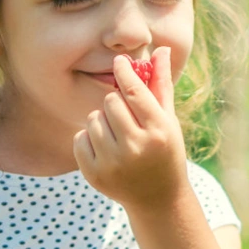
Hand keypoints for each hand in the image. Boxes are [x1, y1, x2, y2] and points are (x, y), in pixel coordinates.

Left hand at [73, 47, 190, 210]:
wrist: (157, 198)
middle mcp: (135, 148)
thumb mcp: (168, 120)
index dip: (125, 72)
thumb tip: (161, 50)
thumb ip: (161, 85)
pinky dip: (88, 139)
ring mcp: (113, 164)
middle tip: (125, 116)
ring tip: (117, 135)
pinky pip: (79, 138)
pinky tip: (105, 149)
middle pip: (109, 102)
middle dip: (115, 104)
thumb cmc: (164, 151)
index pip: (134, 92)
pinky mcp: (95, 175)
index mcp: (158, 131)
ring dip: (102, 121)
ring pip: (92, 119)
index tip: (118, 62)